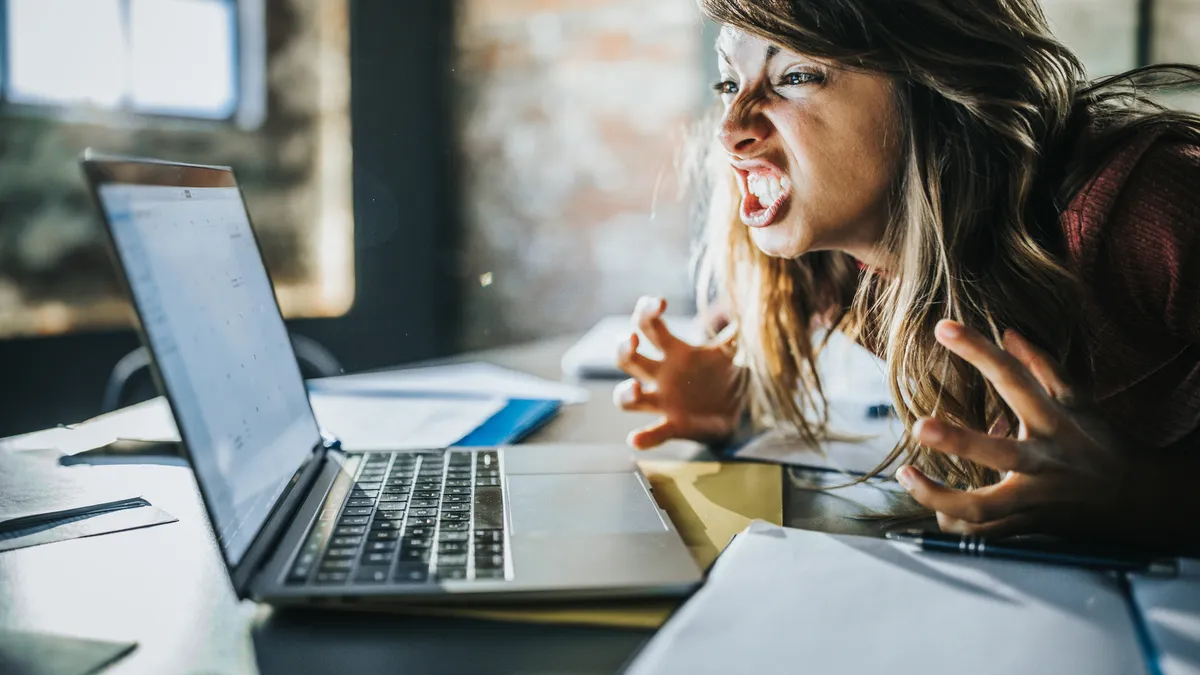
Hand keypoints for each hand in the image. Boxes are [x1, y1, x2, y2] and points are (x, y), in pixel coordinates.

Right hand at [613, 296, 744, 448]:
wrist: (738, 412)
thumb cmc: (725, 376)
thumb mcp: (731, 352)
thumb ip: (736, 331)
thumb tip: (752, 304)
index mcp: (674, 352)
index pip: (649, 327)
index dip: (646, 311)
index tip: (660, 303)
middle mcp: (661, 375)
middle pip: (627, 359)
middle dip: (622, 348)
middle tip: (631, 340)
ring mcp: (662, 402)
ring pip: (627, 398)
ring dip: (625, 394)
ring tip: (636, 389)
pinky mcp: (672, 426)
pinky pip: (653, 433)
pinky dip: (643, 438)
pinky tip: (636, 439)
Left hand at [895, 320, 1135, 537]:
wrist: (1140, 501)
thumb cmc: (1100, 443)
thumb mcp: (1079, 401)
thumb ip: (1041, 366)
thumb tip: (1007, 332)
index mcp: (1054, 422)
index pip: (1013, 379)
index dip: (979, 351)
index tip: (943, 328)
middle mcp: (1043, 461)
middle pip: (998, 455)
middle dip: (958, 442)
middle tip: (918, 426)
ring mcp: (1035, 499)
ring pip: (983, 509)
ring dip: (939, 497)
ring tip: (906, 474)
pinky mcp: (1027, 526)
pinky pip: (984, 534)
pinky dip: (956, 524)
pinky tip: (934, 509)